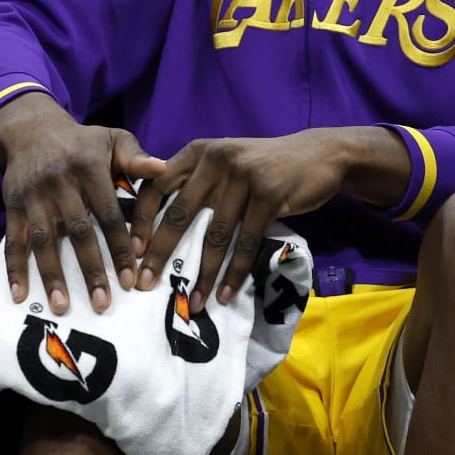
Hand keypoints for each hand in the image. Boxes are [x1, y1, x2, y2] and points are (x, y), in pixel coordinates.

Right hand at [0, 91, 165, 313]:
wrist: (33, 130)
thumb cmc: (84, 141)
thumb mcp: (114, 139)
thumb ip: (137, 158)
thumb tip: (163, 169)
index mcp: (90, 170)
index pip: (110, 215)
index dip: (120, 247)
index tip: (131, 278)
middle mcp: (61, 185)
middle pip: (78, 233)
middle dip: (90, 270)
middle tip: (103, 302)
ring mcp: (34, 198)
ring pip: (44, 241)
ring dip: (52, 276)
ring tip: (62, 306)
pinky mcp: (12, 206)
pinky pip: (13, 241)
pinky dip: (15, 268)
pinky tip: (20, 295)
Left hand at [131, 131, 346, 310]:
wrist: (323, 154)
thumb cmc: (270, 164)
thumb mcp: (229, 160)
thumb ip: (199, 179)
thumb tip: (159, 222)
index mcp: (200, 152)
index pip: (157, 186)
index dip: (141, 221)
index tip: (132, 253)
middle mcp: (217, 160)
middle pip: (180, 213)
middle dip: (160, 254)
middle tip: (145, 285)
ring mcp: (245, 177)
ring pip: (215, 235)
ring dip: (203, 274)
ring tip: (191, 302)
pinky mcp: (270, 194)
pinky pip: (247, 242)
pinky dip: (235, 272)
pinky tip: (227, 294)